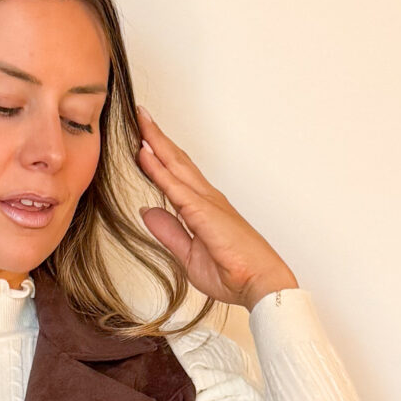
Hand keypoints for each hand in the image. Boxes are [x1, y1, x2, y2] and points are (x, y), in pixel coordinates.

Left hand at [134, 108, 299, 309]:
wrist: (259, 285)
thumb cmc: (233, 273)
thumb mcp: (188, 255)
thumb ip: (168, 232)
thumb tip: (147, 211)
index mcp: (204, 209)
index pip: (177, 176)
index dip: (159, 157)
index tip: (142, 140)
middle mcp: (207, 199)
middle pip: (177, 161)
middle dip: (157, 138)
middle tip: (140, 116)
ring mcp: (207, 202)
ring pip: (176, 166)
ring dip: (157, 143)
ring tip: (140, 122)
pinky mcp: (204, 212)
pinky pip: (175, 187)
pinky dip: (159, 169)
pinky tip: (145, 154)